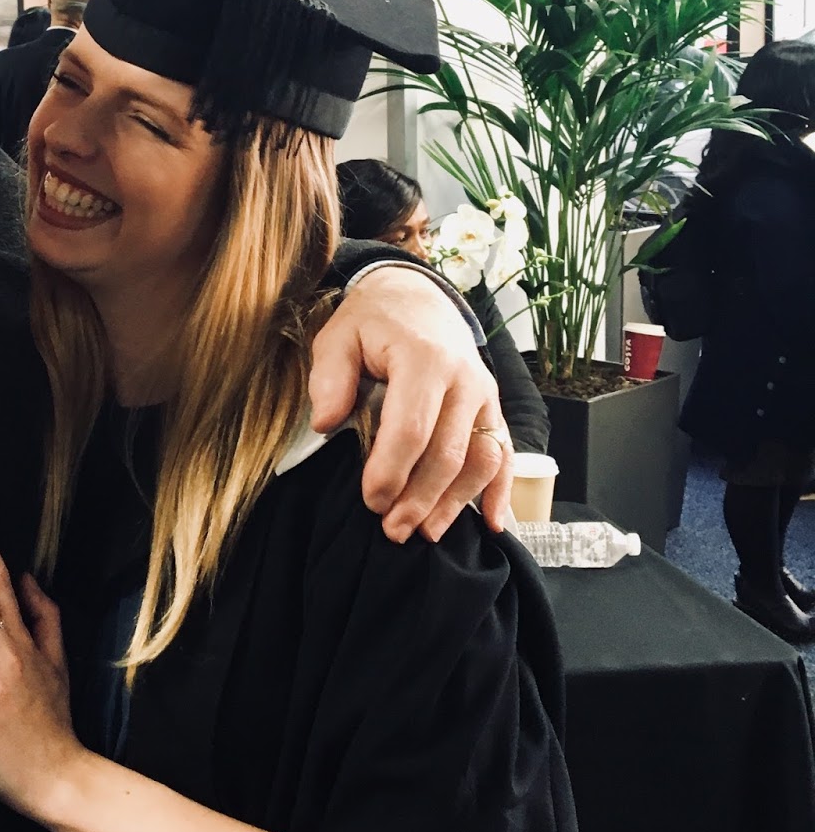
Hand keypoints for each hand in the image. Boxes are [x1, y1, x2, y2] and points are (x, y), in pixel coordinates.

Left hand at [311, 266, 512, 542]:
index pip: (411, 428)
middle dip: (420, 498)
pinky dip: (501, 491)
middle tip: (392, 531)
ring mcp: (485, 395)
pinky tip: (490, 524)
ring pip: (481, 460)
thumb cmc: (372, 322)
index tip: (370, 501)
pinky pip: (505, 453)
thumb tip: (325, 422)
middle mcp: (463, 379)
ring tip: (426, 534)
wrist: (416, 297)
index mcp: (423, 359)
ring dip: (456, 503)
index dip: (391, 470)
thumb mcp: (337, 337)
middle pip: (448, 453)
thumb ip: (329, 378)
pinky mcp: (493, 408)